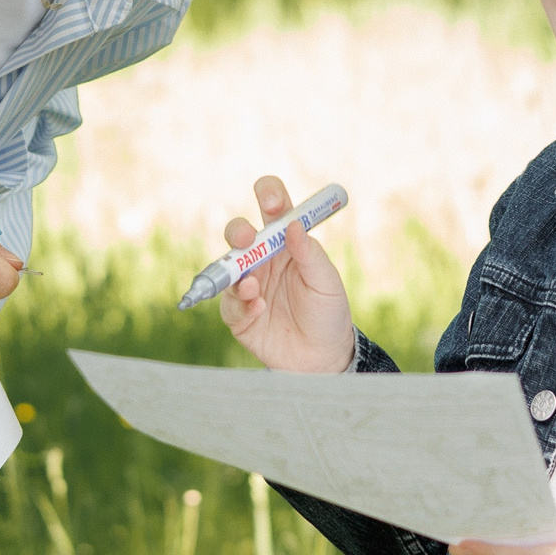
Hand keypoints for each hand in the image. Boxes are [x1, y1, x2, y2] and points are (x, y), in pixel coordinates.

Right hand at [217, 175, 355, 373]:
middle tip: (246, 239)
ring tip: (253, 287)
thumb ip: (311, 255)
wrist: (322, 358)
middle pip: (238, 233)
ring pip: (227, 267)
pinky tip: (258, 309)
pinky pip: (229, 304)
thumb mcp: (327, 283)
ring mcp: (247, 285)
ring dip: (236, 272)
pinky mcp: (238, 314)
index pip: (272, 207)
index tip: (273, 202)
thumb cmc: (328, 313)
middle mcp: (262, 259)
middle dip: (237, 230)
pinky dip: (241, 304)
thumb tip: (293, 225)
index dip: (269, 196)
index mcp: (286, 242)